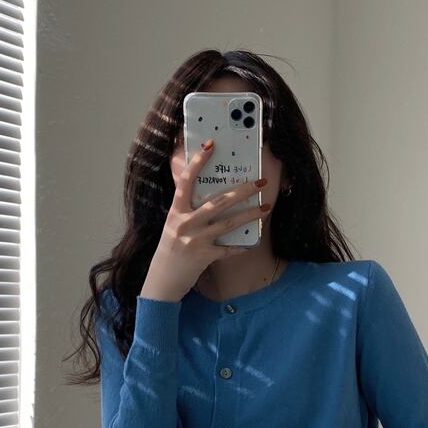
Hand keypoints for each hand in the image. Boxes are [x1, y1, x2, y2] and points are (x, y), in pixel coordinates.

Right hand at [140, 138, 270, 301]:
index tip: (210, 145)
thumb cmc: (169, 251)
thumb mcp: (172, 226)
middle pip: (218, 201)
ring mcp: (195, 240)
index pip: (185, 181)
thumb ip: (186, 211)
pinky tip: (251, 242)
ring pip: (228, 223)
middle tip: (260, 182)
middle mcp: (185, 223)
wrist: (161, 282)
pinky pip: (228, 249)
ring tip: (266, 207)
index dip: (197, 162)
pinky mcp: (204, 257)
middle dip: (243, 190)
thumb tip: (206, 195)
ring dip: (250, 215)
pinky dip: (241, 246)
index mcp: (175, 212)